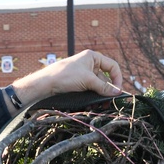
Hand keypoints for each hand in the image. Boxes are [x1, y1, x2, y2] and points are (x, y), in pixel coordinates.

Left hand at [7, 50, 123, 113]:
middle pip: (105, 78)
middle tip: (109, 102)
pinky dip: (92, 98)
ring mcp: (84, 74)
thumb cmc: (66, 76)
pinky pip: (90, 90)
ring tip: (100, 106)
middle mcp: (90, 64)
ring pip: (98, 86)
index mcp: (93, 57)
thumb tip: (117, 92)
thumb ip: (103, 86)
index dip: (117, 78)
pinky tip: (91, 105)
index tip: (117, 91)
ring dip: (99, 96)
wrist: (46, 84)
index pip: (112, 66)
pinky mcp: (78, 83)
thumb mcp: (88, 80)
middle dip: (107, 91)